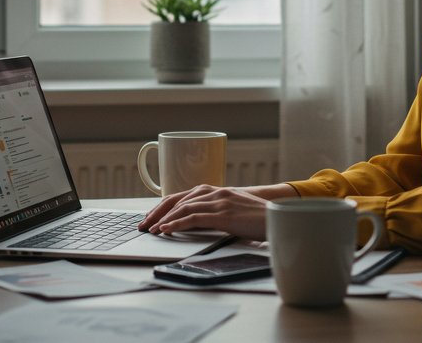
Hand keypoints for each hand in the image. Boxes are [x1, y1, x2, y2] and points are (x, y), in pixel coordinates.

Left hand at [138, 184, 293, 240]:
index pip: (181, 196)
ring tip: (151, 230)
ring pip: (182, 208)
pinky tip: (166, 230)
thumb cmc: (256, 218)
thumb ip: (213, 213)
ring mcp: (219, 202)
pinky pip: (193, 218)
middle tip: (143, 225)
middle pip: (177, 199)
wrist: (278, 217)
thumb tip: (191, 223)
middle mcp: (214, 192)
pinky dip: (176, 224)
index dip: (163, 207)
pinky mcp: (223, 214)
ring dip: (163, 220)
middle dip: (157, 212)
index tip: (151, 218)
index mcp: (215, 190)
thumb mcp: (231, 211)